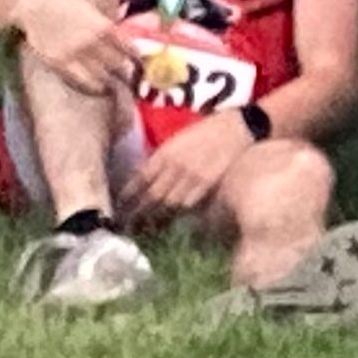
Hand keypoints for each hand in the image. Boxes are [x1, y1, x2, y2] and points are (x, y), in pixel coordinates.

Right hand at [14, 0, 133, 99]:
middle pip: (118, 65)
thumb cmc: (64, 3)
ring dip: (111, 84)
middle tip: (132, 82)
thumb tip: (123, 42)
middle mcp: (91, 42)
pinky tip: (97, 89)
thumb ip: (106, 27)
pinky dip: (92, 87)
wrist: (33, 4)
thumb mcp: (92, 11)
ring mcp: (75, 54)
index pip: (129, 48)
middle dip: (127, 75)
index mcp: (103, 26)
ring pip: (101, 77)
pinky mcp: (58, 63)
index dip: (138, 60)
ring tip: (116, 89)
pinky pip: (80, 81)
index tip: (142, 67)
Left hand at [125, 111, 251, 220]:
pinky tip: (174, 221)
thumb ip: (161, 158)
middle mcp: (175, 167)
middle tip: (128, 227)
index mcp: (165, 153)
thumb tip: (144, 176)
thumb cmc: (207, 130)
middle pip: (152, 196)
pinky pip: (190, 205)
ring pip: (169, 204)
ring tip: (146, 230)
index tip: (119, 208)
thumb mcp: (178, 139)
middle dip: (139, 213)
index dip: (128, 196)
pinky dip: (180, 213)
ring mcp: (193, 178)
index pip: (140, 179)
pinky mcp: (209, 186)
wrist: (239, 128)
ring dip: (157, 217)